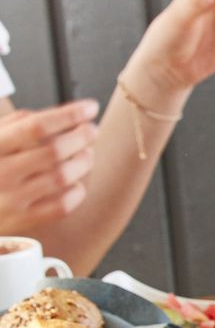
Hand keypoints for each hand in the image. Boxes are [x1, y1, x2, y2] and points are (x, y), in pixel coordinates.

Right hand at [0, 99, 98, 229]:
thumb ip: (19, 123)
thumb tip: (65, 115)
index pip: (37, 126)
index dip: (69, 115)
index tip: (90, 108)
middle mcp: (1, 172)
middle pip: (55, 150)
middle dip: (82, 136)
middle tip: (91, 130)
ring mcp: (11, 198)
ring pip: (63, 176)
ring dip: (84, 162)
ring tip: (86, 154)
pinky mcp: (23, 219)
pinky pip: (63, 205)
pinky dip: (77, 191)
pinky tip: (76, 182)